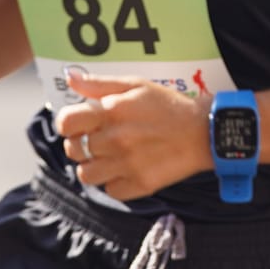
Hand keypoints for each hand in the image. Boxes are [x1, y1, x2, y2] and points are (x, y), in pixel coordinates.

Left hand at [55, 71, 210, 201]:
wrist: (203, 132)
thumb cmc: (168, 106)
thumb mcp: (135, 85)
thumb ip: (99, 84)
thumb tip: (69, 77)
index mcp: (111, 112)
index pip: (66, 123)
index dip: (67, 124)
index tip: (78, 124)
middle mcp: (115, 140)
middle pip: (73, 150)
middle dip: (80, 144)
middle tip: (96, 139)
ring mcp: (126, 165)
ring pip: (86, 175)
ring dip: (93, 166)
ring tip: (108, 157)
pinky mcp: (139, 185)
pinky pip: (110, 191)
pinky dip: (114, 183)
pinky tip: (125, 169)